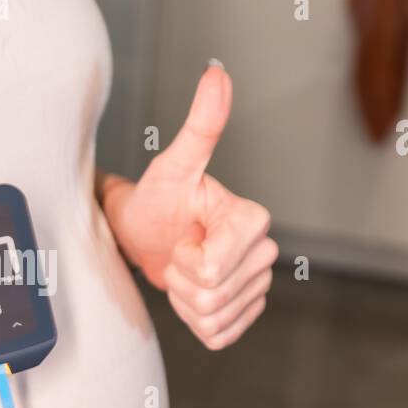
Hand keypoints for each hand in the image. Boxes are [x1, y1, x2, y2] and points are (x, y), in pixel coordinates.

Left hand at [101, 63, 276, 349]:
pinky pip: (218, 335)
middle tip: (176, 251)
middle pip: (214, 295)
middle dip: (182, 280)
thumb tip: (217, 72)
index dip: (185, 260)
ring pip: (215, 317)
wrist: (144, 233)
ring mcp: (257, 285)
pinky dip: (195, 320)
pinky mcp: (245, 313)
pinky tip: (190, 293)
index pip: (214, 267)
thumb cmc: (156, 198)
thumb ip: (201, 124)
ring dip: (185, 300)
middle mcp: (264, 251)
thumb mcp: (172, 164)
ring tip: (181, 269)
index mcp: (253, 219)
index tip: (181, 235)